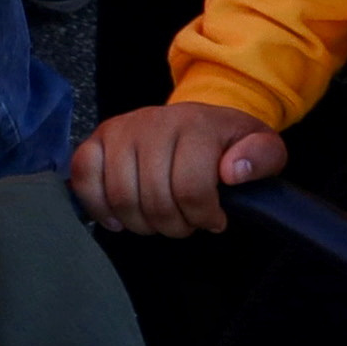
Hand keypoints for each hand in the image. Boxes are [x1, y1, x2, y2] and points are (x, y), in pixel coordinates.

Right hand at [66, 99, 283, 233]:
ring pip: (119, 195)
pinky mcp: (96, 140)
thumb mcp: (262, 146)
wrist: (197, 121)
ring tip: (159, 220)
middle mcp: (154, 121)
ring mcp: (121, 129)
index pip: (190, 187)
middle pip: (153, 197)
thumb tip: (233, 171)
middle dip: (173, 224)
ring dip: (141, 222)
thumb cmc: (228, 143)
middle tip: (186, 223)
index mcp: (196, 124)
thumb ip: (262, 157)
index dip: (202, 216)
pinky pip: (84, 176)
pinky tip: (119, 219)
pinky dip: (98, 206)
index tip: (214, 220)